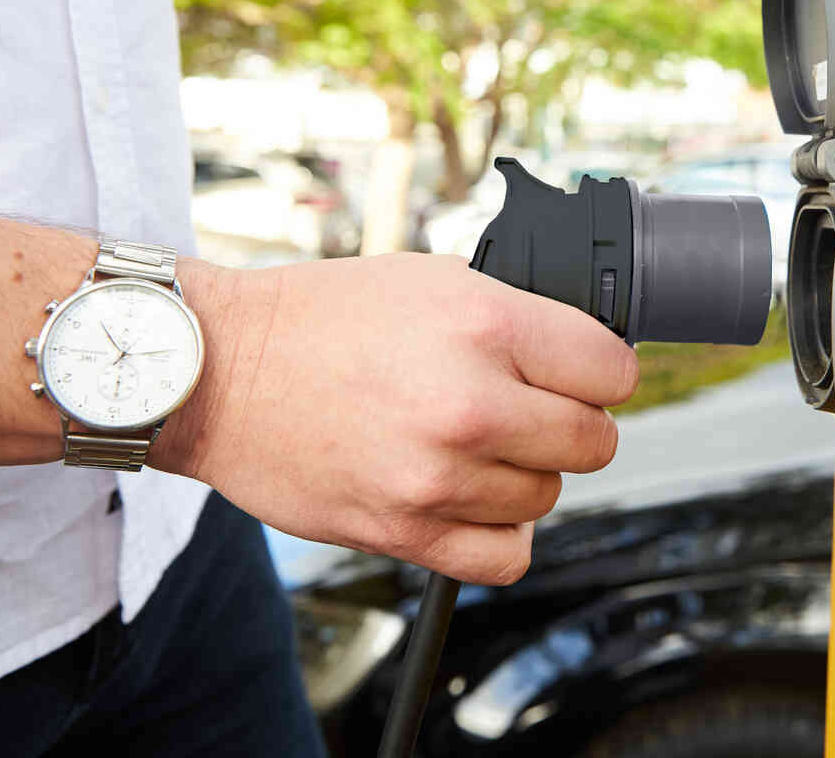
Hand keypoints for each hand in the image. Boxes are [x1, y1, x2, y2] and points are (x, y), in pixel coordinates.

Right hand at [159, 253, 637, 585]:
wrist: (221, 374)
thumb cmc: (319, 319)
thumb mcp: (431, 278)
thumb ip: (515, 312)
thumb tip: (584, 345)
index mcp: (486, 325)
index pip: (612, 371)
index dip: (602, 371)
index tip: (583, 373)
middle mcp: (470, 403)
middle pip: (594, 441)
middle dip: (570, 423)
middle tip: (531, 408)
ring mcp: (439, 475)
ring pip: (548, 497)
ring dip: (525, 474)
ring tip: (476, 445)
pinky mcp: (405, 530)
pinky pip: (506, 556)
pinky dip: (501, 533)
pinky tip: (474, 497)